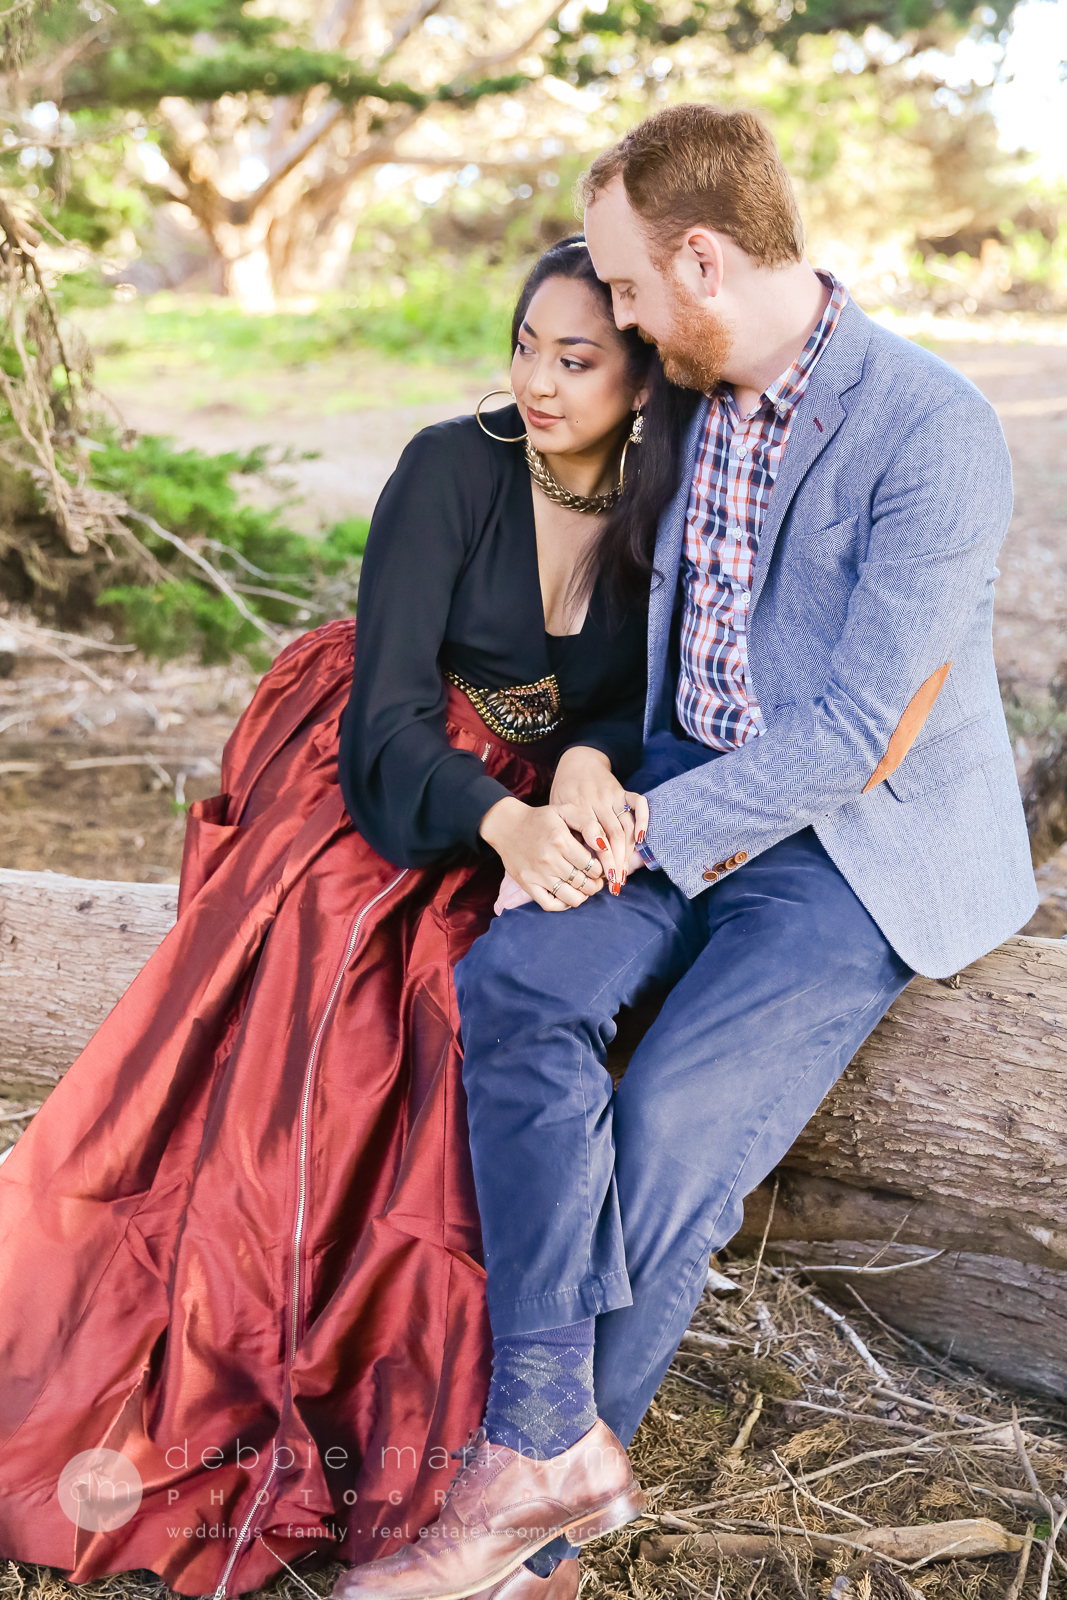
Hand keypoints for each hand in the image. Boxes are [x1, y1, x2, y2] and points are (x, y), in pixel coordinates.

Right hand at [479, 796, 604, 911]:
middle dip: (596, 883)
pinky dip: (564, 905)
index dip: (602, 869)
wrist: (507, 826)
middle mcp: (549, 860)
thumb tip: (604, 846)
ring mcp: (537, 875)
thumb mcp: (566, 811)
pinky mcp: (527, 884)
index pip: (593, 866)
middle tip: (596, 879)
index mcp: (561, 841)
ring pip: (572, 898)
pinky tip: (568, 895)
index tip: (600, 866)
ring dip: (583, 895)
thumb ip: (589, 825)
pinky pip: (550, 904)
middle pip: (585, 883)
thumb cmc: (541, 819)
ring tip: (584, 887)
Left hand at [549, 746, 649, 892]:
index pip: (594, 840)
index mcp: (578, 810)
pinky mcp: (622, 790)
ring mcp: (611, 796)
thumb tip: (579, 864)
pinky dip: (644, 819)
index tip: (604, 880)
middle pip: (613, 836)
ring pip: (626, 826)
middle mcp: (596, 803)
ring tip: (625, 872)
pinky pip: (638, 803)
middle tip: (617, 883)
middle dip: (617, 862)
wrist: (576, 762)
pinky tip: (642, 839)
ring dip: (629, 852)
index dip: (602, 861)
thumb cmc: (564, 792)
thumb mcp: (559, 813)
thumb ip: (568, 833)